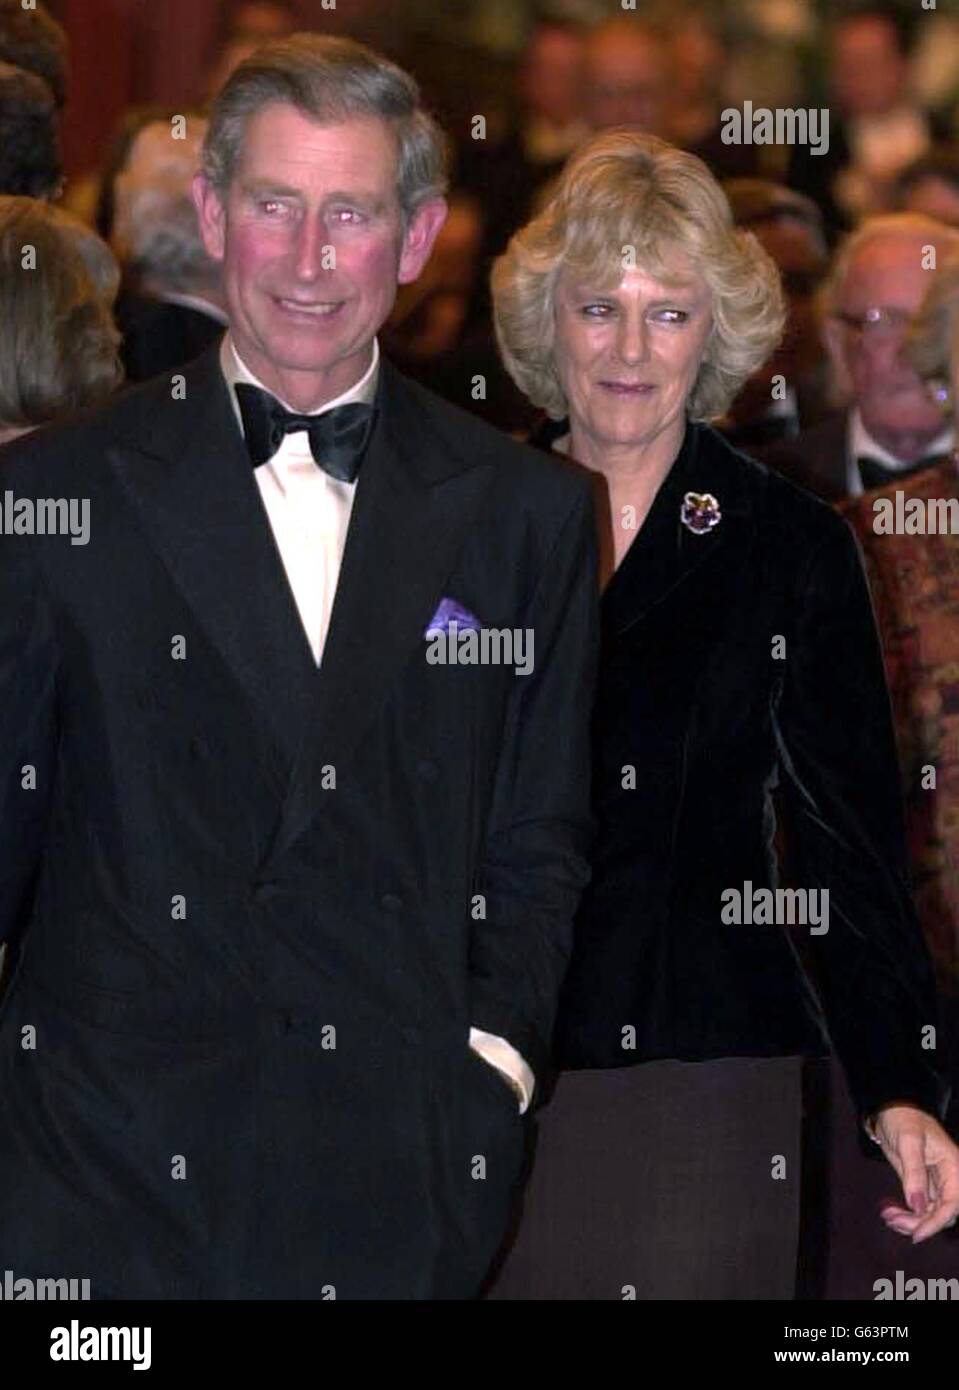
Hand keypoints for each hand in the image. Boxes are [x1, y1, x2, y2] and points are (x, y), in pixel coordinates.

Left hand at [869, 1104, 958, 1241]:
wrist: (892, 1111)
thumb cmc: (904, 1119)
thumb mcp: (908, 1142)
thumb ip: (914, 1173)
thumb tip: (917, 1206)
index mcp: (953, 1166)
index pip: (951, 1203)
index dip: (936, 1222)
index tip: (917, 1234)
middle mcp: (949, 1179)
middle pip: (942, 1213)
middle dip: (919, 1222)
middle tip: (893, 1221)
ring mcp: (936, 1184)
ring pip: (931, 1214)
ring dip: (911, 1221)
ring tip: (888, 1217)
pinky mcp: (923, 1187)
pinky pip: (920, 1209)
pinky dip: (906, 1215)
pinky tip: (890, 1214)